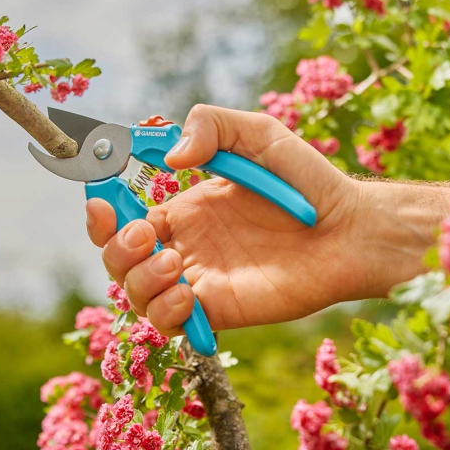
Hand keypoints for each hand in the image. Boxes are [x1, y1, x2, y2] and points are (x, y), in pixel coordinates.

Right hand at [86, 105, 449, 335]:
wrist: (349, 229)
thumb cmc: (307, 181)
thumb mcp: (257, 134)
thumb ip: (212, 126)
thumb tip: (171, 157)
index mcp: (185, 210)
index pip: (122, 217)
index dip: (102, 213)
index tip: (100, 200)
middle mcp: (187, 248)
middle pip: (118, 259)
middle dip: (115, 248)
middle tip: (147, 234)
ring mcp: (201, 281)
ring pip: (136, 295)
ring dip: (139, 280)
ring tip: (175, 264)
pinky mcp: (220, 311)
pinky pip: (172, 323)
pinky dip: (166, 311)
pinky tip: (189, 293)